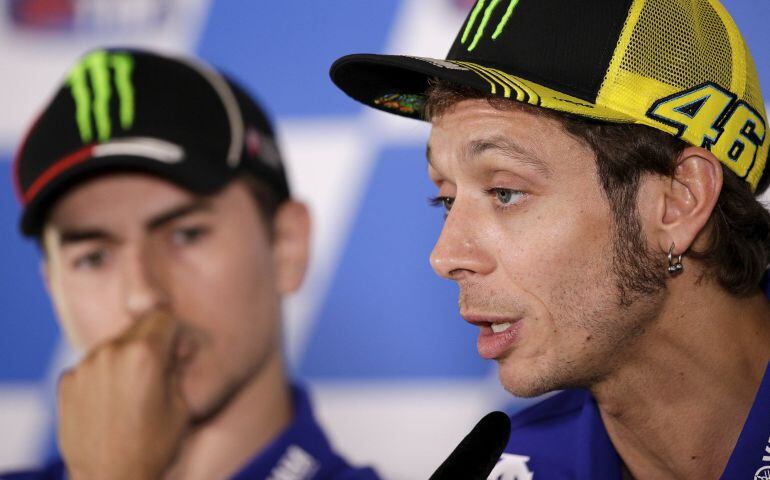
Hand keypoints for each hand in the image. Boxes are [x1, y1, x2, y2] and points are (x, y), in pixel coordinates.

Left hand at [57, 311, 189, 479]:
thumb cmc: (152, 448)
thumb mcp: (181, 406)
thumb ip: (177, 368)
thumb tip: (177, 349)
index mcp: (145, 354)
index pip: (163, 317)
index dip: (176, 333)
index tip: (179, 353)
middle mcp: (111, 352)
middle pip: (138, 328)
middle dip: (153, 343)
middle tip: (161, 372)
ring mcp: (85, 366)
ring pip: (114, 345)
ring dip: (127, 358)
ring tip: (134, 392)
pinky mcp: (67, 381)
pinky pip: (93, 365)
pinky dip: (104, 375)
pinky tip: (112, 402)